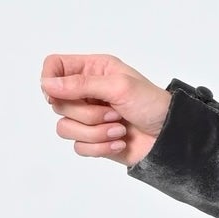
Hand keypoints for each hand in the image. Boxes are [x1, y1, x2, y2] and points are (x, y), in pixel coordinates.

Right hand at [40, 54, 171, 165]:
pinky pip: (79, 147)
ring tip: (120, 129)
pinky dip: (99, 148)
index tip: (60, 94)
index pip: (54, 68)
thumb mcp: (118, 86)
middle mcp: (87, 93)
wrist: (171, 138)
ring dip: (94, 132)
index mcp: (92, 71)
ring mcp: (90, 119)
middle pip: (58, 103)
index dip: (50, 80)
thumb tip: (47, 85)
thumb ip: (81, 84)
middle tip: (114, 113)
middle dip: (86, 113)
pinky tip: (119, 143)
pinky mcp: (95, 141)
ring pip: (65, 128)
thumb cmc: (152, 105)